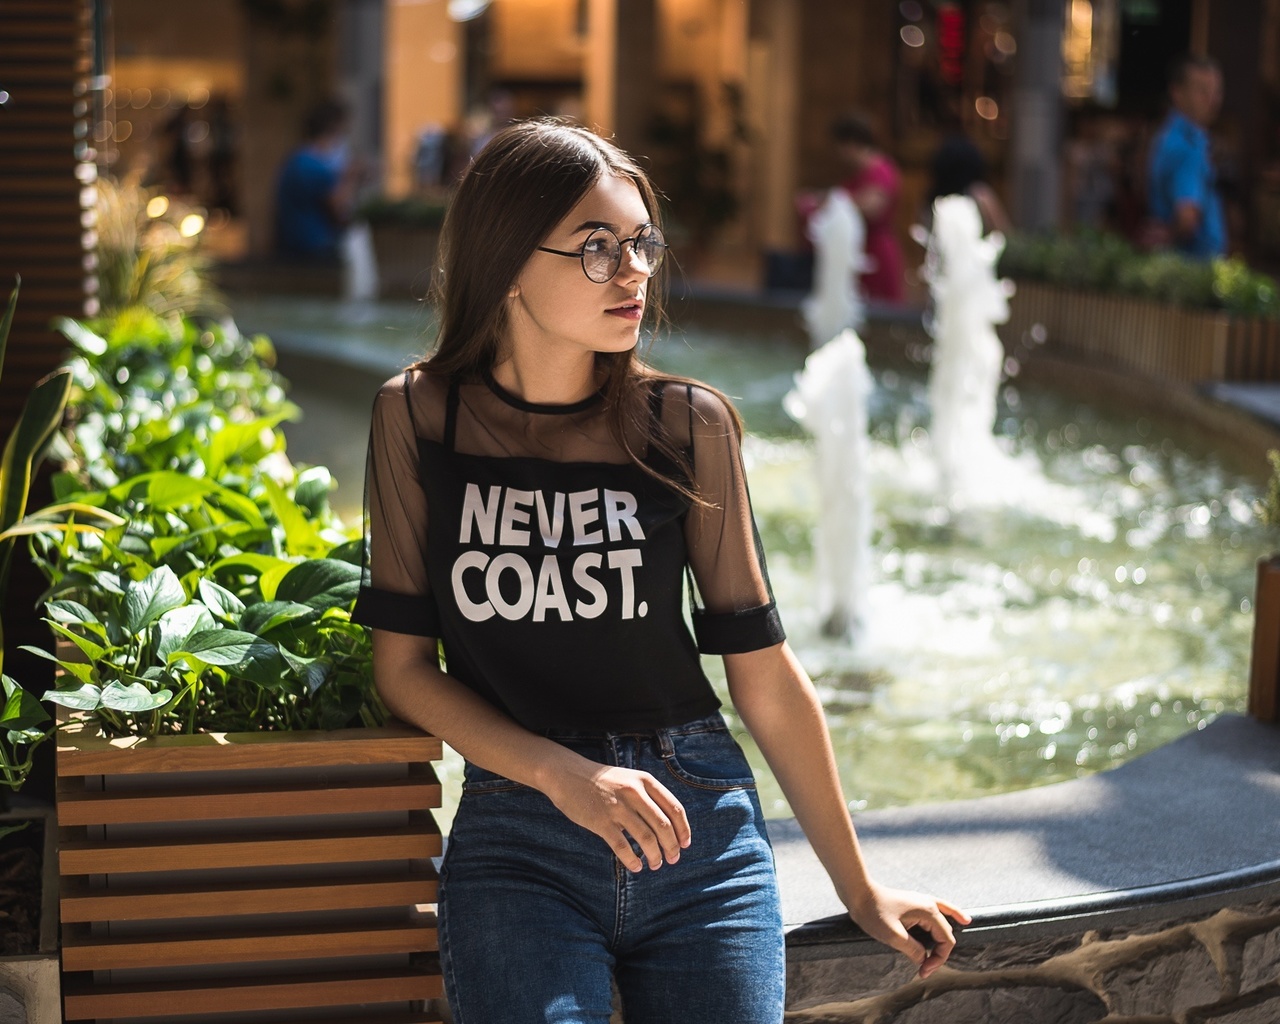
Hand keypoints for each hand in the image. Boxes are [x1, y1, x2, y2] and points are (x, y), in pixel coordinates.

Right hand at [543, 761, 690, 872]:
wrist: (568, 774)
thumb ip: (648, 797)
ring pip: (646, 838)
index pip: (675, 809)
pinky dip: (632, 860)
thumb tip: (669, 827)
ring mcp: (617, 807)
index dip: (683, 830)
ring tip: (656, 865)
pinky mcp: (601, 821)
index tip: (685, 844)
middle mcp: (634, 792)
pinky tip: (636, 867)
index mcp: (645, 781)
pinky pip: (622, 847)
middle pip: (663, 826)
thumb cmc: (602, 781)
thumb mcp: (630, 779)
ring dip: (655, 856)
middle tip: (673, 859)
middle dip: (672, 847)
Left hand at [848, 881, 971, 979]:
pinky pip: (940, 910)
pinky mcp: (915, 903)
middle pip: (945, 934)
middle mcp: (930, 905)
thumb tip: (924, 960)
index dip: (938, 960)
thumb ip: (913, 950)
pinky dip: (951, 916)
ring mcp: (923, 902)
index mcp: (928, 912)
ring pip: (944, 923)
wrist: (859, 893)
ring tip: (945, 955)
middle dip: (937, 954)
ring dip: (944, 941)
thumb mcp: (893, 936)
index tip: (922, 971)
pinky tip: (962, 920)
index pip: (946, 941)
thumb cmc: (874, 912)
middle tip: (922, 970)